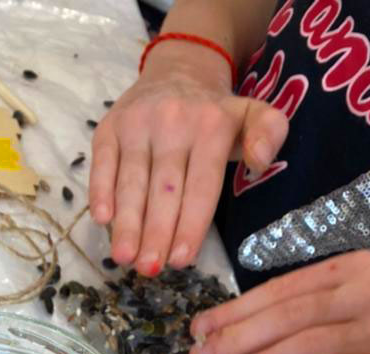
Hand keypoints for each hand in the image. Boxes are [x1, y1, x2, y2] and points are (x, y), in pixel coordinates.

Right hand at [90, 44, 287, 274]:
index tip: (182, 260)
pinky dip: (100, 191)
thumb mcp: (253, 114)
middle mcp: (173, 122)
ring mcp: (137, 124)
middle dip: (156, 232)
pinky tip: (102, 219)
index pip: (201, 184)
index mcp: (211, 126)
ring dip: (127, 222)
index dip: (191, 224)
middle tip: (150, 269)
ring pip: (132, 181)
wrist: (179, 68)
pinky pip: (103, 163)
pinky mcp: (110, 127)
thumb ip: (268, 134)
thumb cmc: (215, 113)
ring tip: (124, 257)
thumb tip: (260, 162)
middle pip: (164, 188)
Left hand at [191, 250, 369, 353]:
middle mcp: (365, 293)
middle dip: (238, 339)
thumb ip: (304, 311)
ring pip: (310, 347)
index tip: (198, 330)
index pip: (281, 289)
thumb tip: (234, 331)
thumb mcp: (351, 305)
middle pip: (290, 316)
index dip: (236, 310)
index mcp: (347, 271)